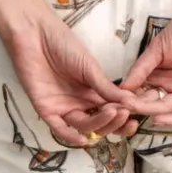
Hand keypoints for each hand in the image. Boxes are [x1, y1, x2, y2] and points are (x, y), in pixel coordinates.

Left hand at [2, 2, 142, 148]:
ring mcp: (63, 107)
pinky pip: (59, 129)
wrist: (35, 33)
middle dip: (114, 122)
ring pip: (84, 126)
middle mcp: (79, 102)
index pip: (111, 111)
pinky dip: (71, 137)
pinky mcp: (46, 110)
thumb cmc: (63, 44)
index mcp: (92, 92)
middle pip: (100, 123)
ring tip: (112, 112)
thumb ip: (107, 87)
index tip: (136, 116)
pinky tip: (84, 139)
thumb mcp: (90, 67)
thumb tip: (133, 102)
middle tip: (125, 113)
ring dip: (99, 124)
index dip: (124, 116)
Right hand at [116, 0, 171, 128]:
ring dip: (153, 112)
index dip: (129, 98)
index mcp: (161, 75)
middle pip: (154, 103)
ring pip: (169, 108)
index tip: (112, 102)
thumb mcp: (158, 48)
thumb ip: (141, 67)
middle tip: (122, 107)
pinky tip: (158, 118)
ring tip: (135, 111)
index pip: (142, 92)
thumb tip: (121, 87)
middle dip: (138, 106)